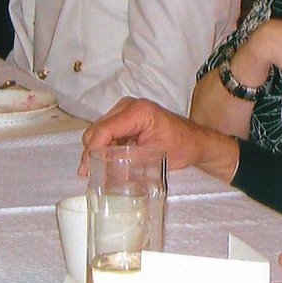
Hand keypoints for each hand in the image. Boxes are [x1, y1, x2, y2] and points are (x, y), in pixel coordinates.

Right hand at [81, 97, 240, 181]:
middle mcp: (127, 106)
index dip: (93, 150)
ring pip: (98, 131)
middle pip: (96, 130)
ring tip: (96, 172)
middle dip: (91, 153)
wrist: (195, 140)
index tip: (87, 171)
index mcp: (137, 112)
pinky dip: (104, 147)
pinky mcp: (123, 117)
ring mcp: (124, 110)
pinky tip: (106, 162)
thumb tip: (104, 175)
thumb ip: (128, 162)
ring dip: (96, 151)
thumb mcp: (154, 157)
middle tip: (89, 176)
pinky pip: (106, 132)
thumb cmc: (181, 146)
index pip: (104, 130)